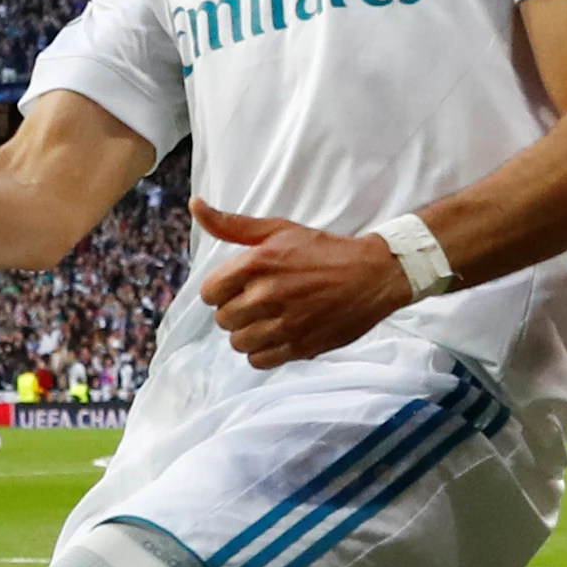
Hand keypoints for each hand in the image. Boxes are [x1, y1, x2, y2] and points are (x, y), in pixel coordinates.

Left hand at [193, 199, 411, 368]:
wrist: (371, 275)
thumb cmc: (323, 251)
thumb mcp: (278, 230)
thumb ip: (232, 224)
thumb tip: (196, 206)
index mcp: (258, 263)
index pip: (210, 293)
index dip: (220, 291)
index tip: (237, 288)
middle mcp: (268, 294)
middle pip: (223, 319)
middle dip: (235, 312)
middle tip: (256, 303)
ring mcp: (284, 323)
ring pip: (238, 342)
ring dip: (248, 334)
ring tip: (266, 321)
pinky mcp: (300, 346)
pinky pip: (259, 360)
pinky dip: (263, 352)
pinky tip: (277, 336)